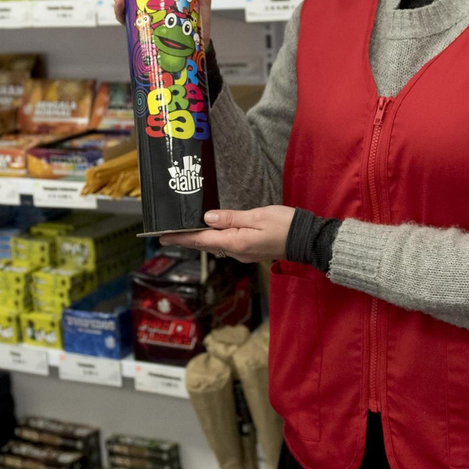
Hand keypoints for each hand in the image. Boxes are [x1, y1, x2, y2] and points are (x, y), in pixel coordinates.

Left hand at [158, 206, 293, 263]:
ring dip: (201, 237)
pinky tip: (212, 230)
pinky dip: (215, 237)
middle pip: (206, 244)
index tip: (162, 237)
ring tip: (186, 230)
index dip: (181, 238)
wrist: (306, 239)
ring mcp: (244, 252)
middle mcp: (237, 251)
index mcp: (236, 242)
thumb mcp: (256, 216)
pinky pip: (228, 243)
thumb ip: (230, 218)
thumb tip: (207, 218)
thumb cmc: (284, 225)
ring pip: (216, 244)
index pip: (201, 240)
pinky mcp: (251, 249)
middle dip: (187, 238)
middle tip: (168, 232)